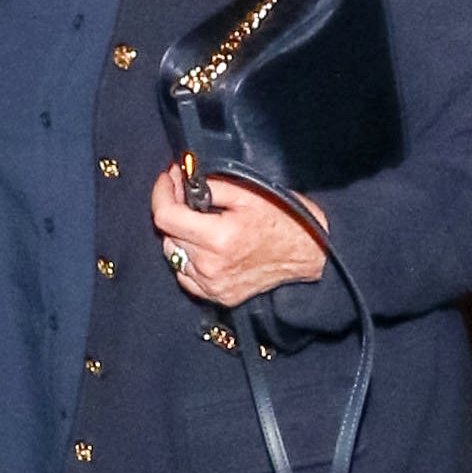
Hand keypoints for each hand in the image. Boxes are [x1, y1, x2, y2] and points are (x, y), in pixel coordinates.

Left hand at [150, 163, 326, 307]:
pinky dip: (187, 257)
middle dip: (172, 207)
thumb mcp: (248, 192)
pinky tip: (202, 244)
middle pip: (168, 234)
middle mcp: (211, 267)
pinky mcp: (218, 296)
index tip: (168, 177)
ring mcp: (214, 285)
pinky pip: (186, 275)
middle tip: (184, 190)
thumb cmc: (284, 220)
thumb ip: (210, 186)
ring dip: (179, 233)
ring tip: (195, 217)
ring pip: (174, 255)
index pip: (165, 217)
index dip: (162, 192)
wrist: (309, 253)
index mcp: (218, 239)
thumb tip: (183, 178)